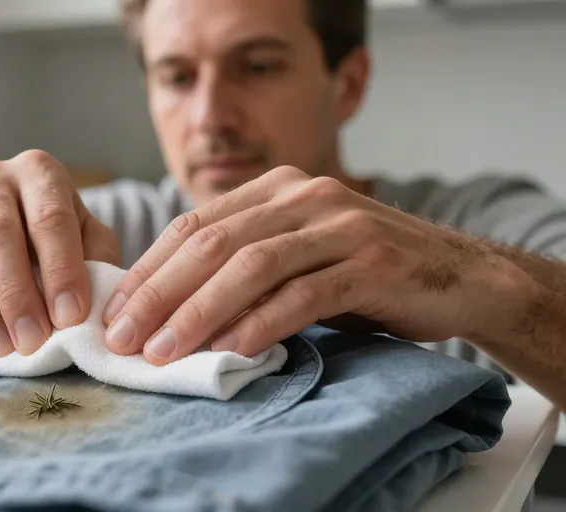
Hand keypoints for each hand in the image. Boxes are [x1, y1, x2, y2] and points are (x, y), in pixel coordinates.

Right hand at [0, 150, 120, 356]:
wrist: (1, 227)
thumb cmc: (54, 235)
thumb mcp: (87, 237)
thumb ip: (97, 261)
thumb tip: (97, 307)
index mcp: (38, 171)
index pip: (50, 218)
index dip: (61, 270)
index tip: (70, 317)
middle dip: (16, 294)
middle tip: (32, 341)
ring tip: (3, 347)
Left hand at [102, 165, 502, 364]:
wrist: (457, 276)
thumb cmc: (359, 274)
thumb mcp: (294, 257)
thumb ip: (241, 265)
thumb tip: (163, 309)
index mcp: (274, 189)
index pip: (193, 226)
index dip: (149, 271)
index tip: (114, 313)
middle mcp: (303, 195)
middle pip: (213, 244)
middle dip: (160, 295)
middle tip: (123, 338)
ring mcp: (340, 224)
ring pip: (252, 266)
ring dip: (199, 312)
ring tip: (164, 352)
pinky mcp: (373, 260)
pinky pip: (305, 293)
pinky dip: (263, 322)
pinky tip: (231, 351)